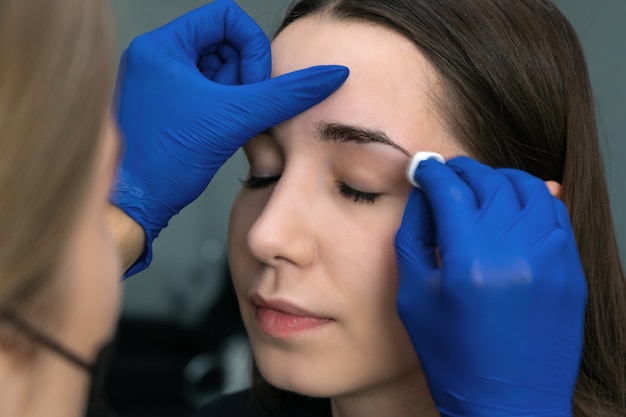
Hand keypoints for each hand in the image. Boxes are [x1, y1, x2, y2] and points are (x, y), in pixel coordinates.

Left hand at [112, 0, 347, 274]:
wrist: (135, 205)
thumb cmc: (167, 161)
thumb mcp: (235, 120)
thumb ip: (286, 95)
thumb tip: (330, 76)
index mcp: (162, 47)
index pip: (226, 17)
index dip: (252, 48)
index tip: (255, 85)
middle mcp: (157, 58)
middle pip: (223, 43)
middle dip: (244, 76)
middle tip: (242, 109)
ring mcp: (159, 82)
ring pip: (217, 70)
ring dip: (236, 94)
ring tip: (230, 123)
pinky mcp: (165, 105)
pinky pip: (206, 91)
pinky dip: (224, 108)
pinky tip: (222, 132)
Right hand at [395, 156, 585, 416]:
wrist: (508, 401)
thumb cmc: (453, 354)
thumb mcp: (414, 296)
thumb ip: (414, 237)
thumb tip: (423, 196)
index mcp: (469, 261)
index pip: (450, 189)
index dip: (432, 172)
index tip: (423, 168)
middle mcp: (515, 251)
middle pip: (488, 182)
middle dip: (462, 171)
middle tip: (446, 175)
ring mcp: (551, 258)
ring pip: (527, 188)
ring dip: (498, 179)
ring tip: (479, 187)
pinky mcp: (569, 269)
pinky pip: (555, 213)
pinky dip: (533, 198)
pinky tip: (514, 203)